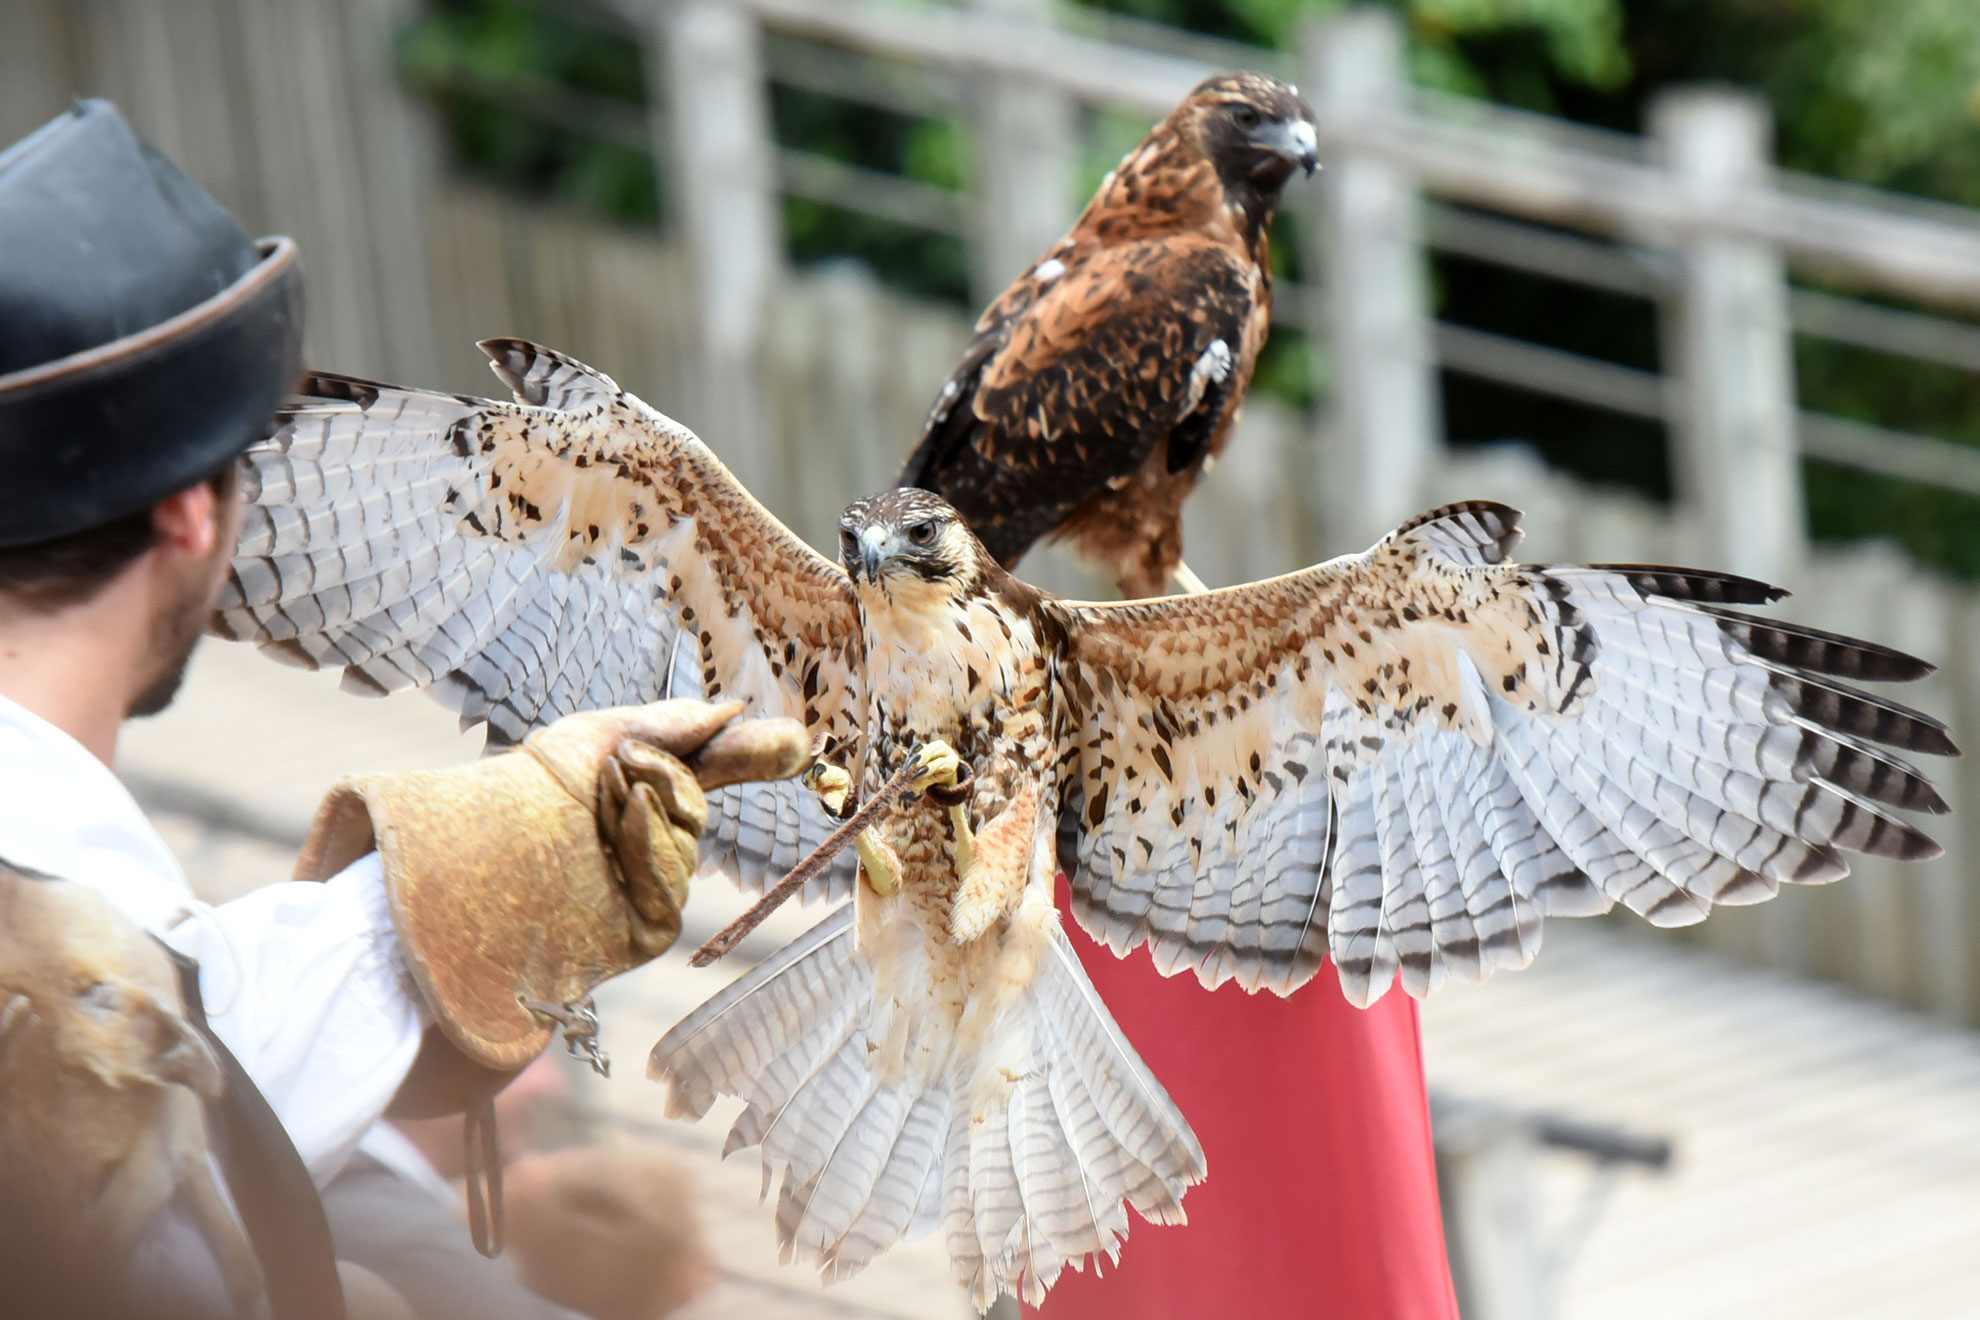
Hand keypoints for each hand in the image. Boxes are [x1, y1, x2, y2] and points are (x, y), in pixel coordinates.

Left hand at [520, 701, 809, 955]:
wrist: (477, 860)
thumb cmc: (524, 794)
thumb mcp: (602, 736)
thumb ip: (676, 725)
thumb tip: (736, 709)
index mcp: (626, 797)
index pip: (700, 775)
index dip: (748, 757)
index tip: (794, 743)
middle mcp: (637, 844)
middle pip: (697, 805)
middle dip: (666, 776)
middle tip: (619, 761)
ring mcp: (641, 890)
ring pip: (688, 843)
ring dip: (645, 813)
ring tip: (598, 802)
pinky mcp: (642, 930)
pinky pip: (674, 882)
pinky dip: (650, 848)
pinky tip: (617, 837)